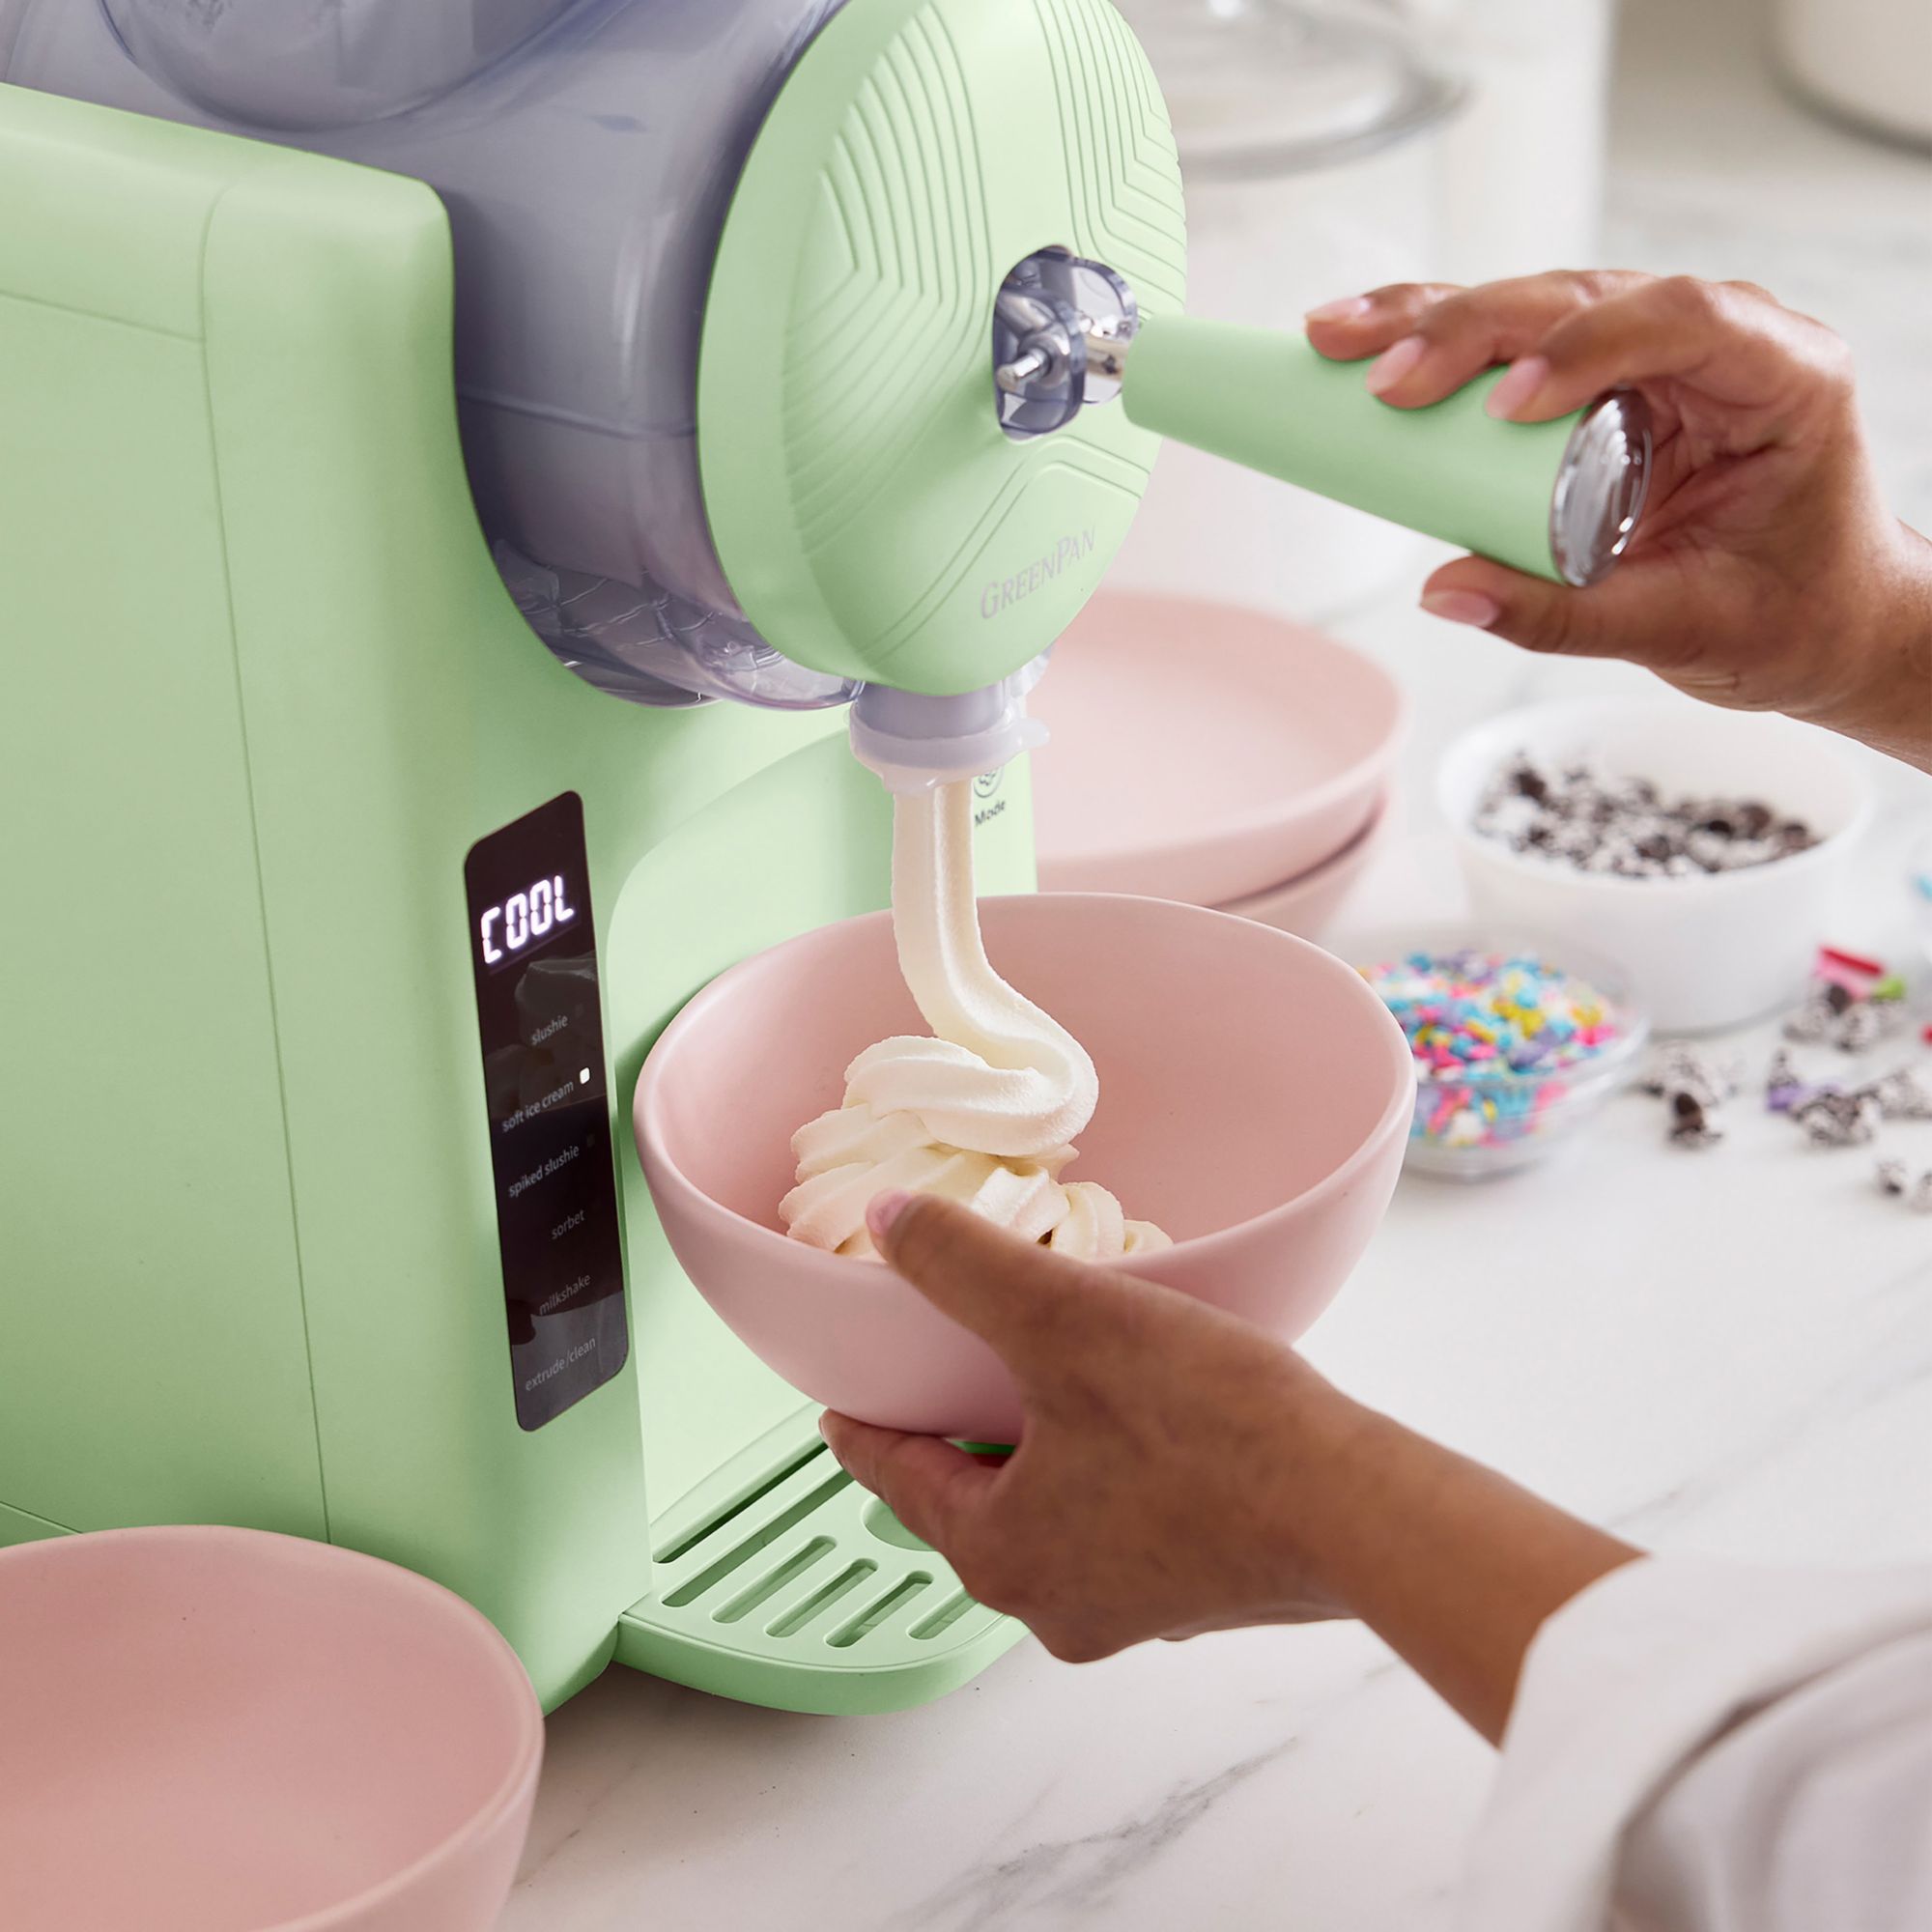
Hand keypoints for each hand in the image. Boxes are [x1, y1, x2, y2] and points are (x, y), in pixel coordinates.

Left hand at [821, 1191, 1354, 1661]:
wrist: (1360, 1509)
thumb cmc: (1208, 1428)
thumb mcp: (1064, 1319)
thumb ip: (964, 1265)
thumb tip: (890, 1222)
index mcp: (1000, 1554)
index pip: (896, 1476)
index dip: (863, 1424)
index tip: (842, 1399)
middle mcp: (1055, 1604)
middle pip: (970, 1502)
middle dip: (955, 1434)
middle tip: (944, 1369)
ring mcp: (1134, 1610)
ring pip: (1050, 1515)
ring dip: (1038, 1452)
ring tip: (1044, 1378)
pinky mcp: (1200, 1592)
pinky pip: (1121, 1524)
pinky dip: (1107, 1472)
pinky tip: (1137, 1419)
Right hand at [1306, 272, 1931, 769]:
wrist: (1818, 621)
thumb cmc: (1788, 615)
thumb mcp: (1683, 628)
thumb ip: (1564, 616)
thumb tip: (1447, 593)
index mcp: (1783, 377)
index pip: (1683, 320)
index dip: (1589, 346)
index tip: (1507, 407)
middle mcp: (1722, 342)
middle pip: (1587, 296)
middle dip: (1477, 327)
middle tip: (1385, 373)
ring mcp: (1655, 353)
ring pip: (1540, 303)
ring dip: (1438, 318)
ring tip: (1343, 340)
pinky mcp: (1602, 379)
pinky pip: (1518, 343)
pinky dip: (1444, 342)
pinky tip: (1371, 343)